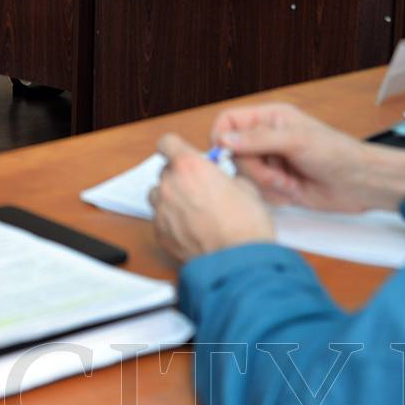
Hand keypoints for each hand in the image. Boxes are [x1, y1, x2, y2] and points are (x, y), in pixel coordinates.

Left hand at [149, 133, 273, 263]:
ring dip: (171, 199)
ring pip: (158, 195)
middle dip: (179, 177)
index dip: (174, 148)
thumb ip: (225, 176)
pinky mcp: (159, 233)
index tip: (179, 153)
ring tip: (193, 211)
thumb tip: (223, 179)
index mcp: (190, 166)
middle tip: (198, 190)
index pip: (167, 143)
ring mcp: (161, 209)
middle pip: (164, 171)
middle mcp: (170, 184)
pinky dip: (171, 222)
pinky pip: (160, 220)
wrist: (238, 262)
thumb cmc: (245, 226)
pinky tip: (191, 230)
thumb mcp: (246, 188)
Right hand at [209, 103, 404, 213]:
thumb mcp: (295, 140)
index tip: (227, 155)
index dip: (222, 137)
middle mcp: (266, 139)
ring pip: (245, 175)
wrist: (360, 184)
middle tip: (274, 172)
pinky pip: (259, 191)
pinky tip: (293, 189)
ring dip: (265, 182)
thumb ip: (257, 139)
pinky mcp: (277, 185)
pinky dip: (274, 194)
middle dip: (252, 167)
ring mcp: (271, 162)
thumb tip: (225, 139)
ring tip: (289, 181)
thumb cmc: (337, 153)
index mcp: (269, 118)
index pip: (228, 121)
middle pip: (233, 153)